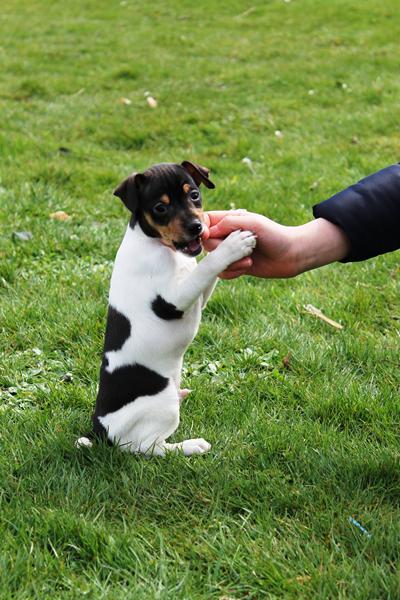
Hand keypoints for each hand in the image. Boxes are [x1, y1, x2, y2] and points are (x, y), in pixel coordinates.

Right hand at [202, 211, 349, 278]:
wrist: (293, 255)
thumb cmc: (276, 235)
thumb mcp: (254, 222)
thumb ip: (230, 222)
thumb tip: (209, 231)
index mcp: (231, 221)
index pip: (206, 222)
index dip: (203, 229)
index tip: (208, 235)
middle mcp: (228, 236)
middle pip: (207, 243)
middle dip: (222, 248)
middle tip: (243, 248)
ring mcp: (231, 253)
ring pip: (214, 260)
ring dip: (230, 262)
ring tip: (248, 258)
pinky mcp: (236, 267)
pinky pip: (223, 273)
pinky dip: (233, 272)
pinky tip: (248, 266)